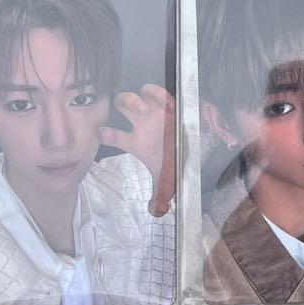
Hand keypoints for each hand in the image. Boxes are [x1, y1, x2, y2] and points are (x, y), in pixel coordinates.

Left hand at [98, 84, 175, 216]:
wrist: (200, 149)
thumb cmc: (179, 160)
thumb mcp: (168, 179)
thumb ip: (160, 194)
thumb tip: (156, 212)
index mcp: (137, 141)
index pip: (113, 135)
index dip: (106, 134)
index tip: (103, 134)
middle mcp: (141, 123)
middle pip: (120, 105)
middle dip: (123, 106)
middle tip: (135, 116)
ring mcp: (153, 111)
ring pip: (134, 95)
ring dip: (136, 100)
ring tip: (145, 111)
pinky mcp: (167, 103)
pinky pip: (155, 92)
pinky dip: (155, 94)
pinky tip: (162, 103)